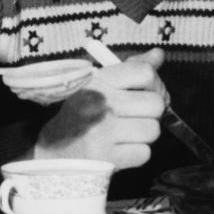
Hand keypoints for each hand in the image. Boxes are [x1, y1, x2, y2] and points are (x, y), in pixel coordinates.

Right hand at [33, 48, 165, 168]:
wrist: (55, 149)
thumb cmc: (83, 113)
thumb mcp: (100, 84)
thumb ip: (131, 68)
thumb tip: (158, 54)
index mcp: (99, 81)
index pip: (145, 72)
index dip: (156, 83)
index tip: (148, 91)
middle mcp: (100, 104)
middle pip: (156, 104)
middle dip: (152, 112)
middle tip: (139, 115)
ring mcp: (103, 133)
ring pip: (153, 130)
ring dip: (145, 134)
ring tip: (128, 133)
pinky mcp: (107, 158)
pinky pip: (144, 153)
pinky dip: (137, 153)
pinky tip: (122, 148)